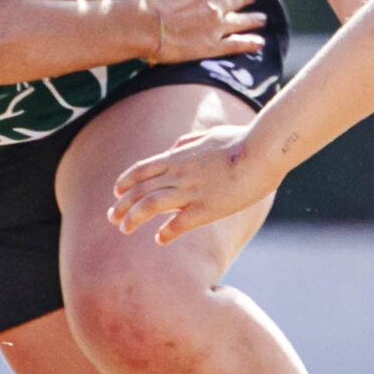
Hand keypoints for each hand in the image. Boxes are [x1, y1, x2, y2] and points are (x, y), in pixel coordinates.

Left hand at [108, 123, 272, 242]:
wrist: (262, 151)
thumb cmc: (242, 140)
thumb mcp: (210, 134)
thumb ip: (189, 141)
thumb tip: (175, 145)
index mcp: (179, 156)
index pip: (142, 170)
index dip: (125, 182)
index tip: (116, 193)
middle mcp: (178, 173)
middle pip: (139, 190)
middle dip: (122, 204)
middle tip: (112, 218)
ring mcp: (190, 191)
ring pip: (149, 205)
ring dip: (133, 218)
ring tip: (124, 229)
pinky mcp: (206, 208)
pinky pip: (178, 224)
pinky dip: (166, 232)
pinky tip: (160, 239)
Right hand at [136, 0, 265, 64]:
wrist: (142, 26)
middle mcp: (213, 8)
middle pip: (235, 2)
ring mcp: (214, 29)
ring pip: (239, 22)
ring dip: (252, 19)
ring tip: (262, 18)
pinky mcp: (210, 47)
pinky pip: (235, 45)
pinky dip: (249, 43)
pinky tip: (259, 43)